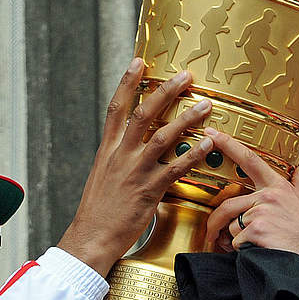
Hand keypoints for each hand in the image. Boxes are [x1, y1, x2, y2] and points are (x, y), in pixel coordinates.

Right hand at [58, 60, 213, 276]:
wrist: (91, 238)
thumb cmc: (99, 212)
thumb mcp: (104, 178)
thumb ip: (120, 160)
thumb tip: (134, 149)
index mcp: (107, 150)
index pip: (116, 108)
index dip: (127, 83)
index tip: (138, 61)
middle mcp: (120, 155)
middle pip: (142, 113)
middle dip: (164, 91)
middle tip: (185, 75)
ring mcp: (134, 172)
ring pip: (161, 136)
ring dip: (185, 118)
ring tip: (205, 105)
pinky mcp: (148, 191)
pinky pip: (174, 168)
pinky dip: (192, 154)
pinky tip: (207, 144)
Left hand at [203, 129, 298, 271]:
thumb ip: (298, 182)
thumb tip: (298, 167)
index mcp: (278, 185)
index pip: (249, 159)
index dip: (228, 144)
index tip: (212, 134)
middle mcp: (269, 196)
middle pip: (229, 203)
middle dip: (216, 221)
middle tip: (212, 233)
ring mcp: (262, 213)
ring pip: (232, 225)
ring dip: (236, 239)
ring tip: (251, 245)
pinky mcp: (257, 231)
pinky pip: (236, 241)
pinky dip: (242, 250)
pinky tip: (258, 251)